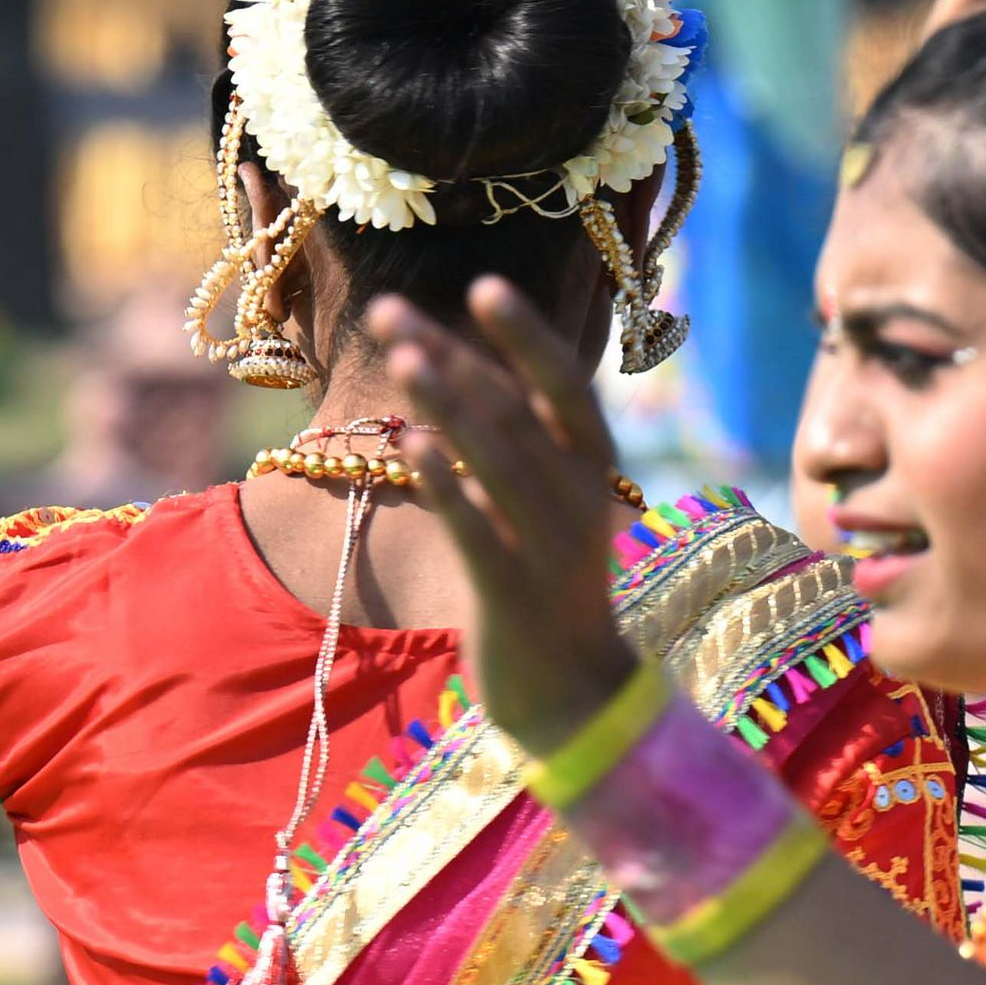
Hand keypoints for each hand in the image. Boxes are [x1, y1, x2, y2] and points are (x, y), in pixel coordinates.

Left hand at [373, 283, 637, 753]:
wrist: (575, 699)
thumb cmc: (550, 589)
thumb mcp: (549, 508)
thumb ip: (517, 442)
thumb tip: (451, 364)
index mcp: (594, 474)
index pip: (566, 389)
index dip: (527, 337)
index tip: (484, 285)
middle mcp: (581, 503)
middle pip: (516, 412)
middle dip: (453, 357)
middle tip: (391, 313)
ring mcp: (550, 550)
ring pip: (499, 462)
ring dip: (449, 403)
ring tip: (400, 357)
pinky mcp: (513, 597)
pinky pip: (477, 529)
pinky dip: (447, 484)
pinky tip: (411, 444)